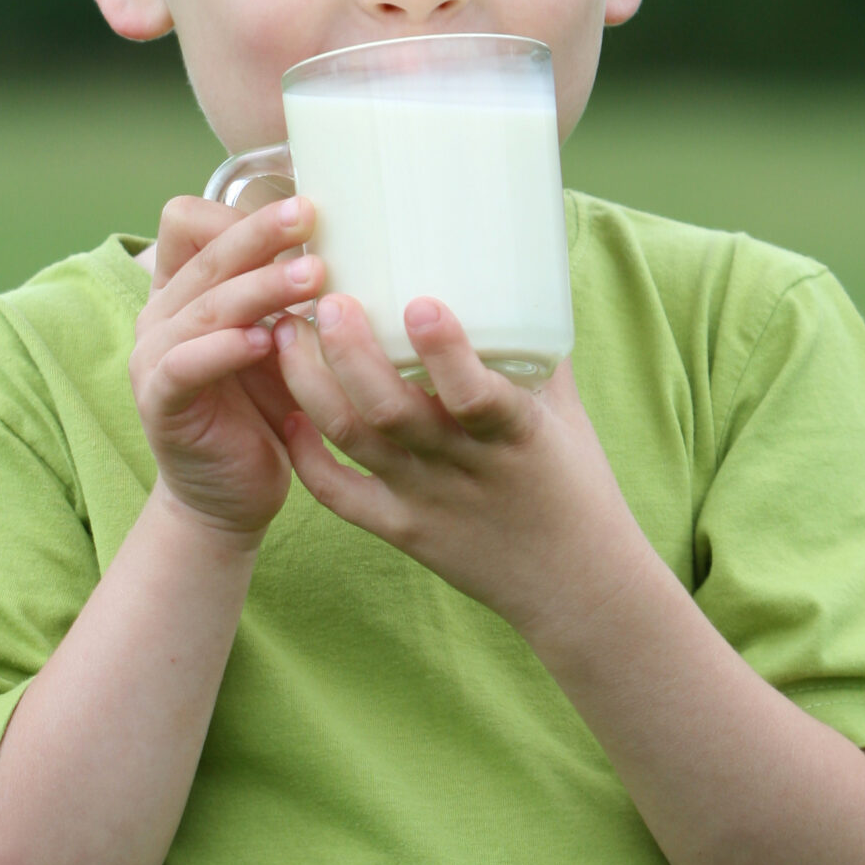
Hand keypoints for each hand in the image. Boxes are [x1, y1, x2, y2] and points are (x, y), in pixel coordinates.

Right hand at [132, 196, 325, 542]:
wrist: (232, 496)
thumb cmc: (265, 407)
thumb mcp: (284, 339)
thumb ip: (295, 293)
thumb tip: (366, 238)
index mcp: (186, 288)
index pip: (189, 221)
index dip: (238, 211)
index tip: (301, 206)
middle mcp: (162, 313)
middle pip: (204, 253)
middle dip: (261, 232)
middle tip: (311, 216)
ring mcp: (153, 357)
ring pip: (204, 304)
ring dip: (259, 286)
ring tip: (312, 275)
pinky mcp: (159, 402)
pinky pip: (185, 364)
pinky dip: (224, 347)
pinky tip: (266, 340)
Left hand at [274, 295, 648, 637]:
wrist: (576, 587)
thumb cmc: (577, 486)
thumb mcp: (567, 414)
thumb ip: (533, 351)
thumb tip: (515, 276)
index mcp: (515, 436)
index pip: (478, 395)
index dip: (446, 351)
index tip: (419, 303)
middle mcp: (463, 469)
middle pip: (390, 412)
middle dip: (350, 353)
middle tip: (327, 300)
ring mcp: (425, 501)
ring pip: (353, 440)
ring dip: (312, 384)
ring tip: (287, 334)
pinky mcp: (401, 531)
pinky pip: (339, 495)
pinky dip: (307, 455)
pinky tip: (290, 413)